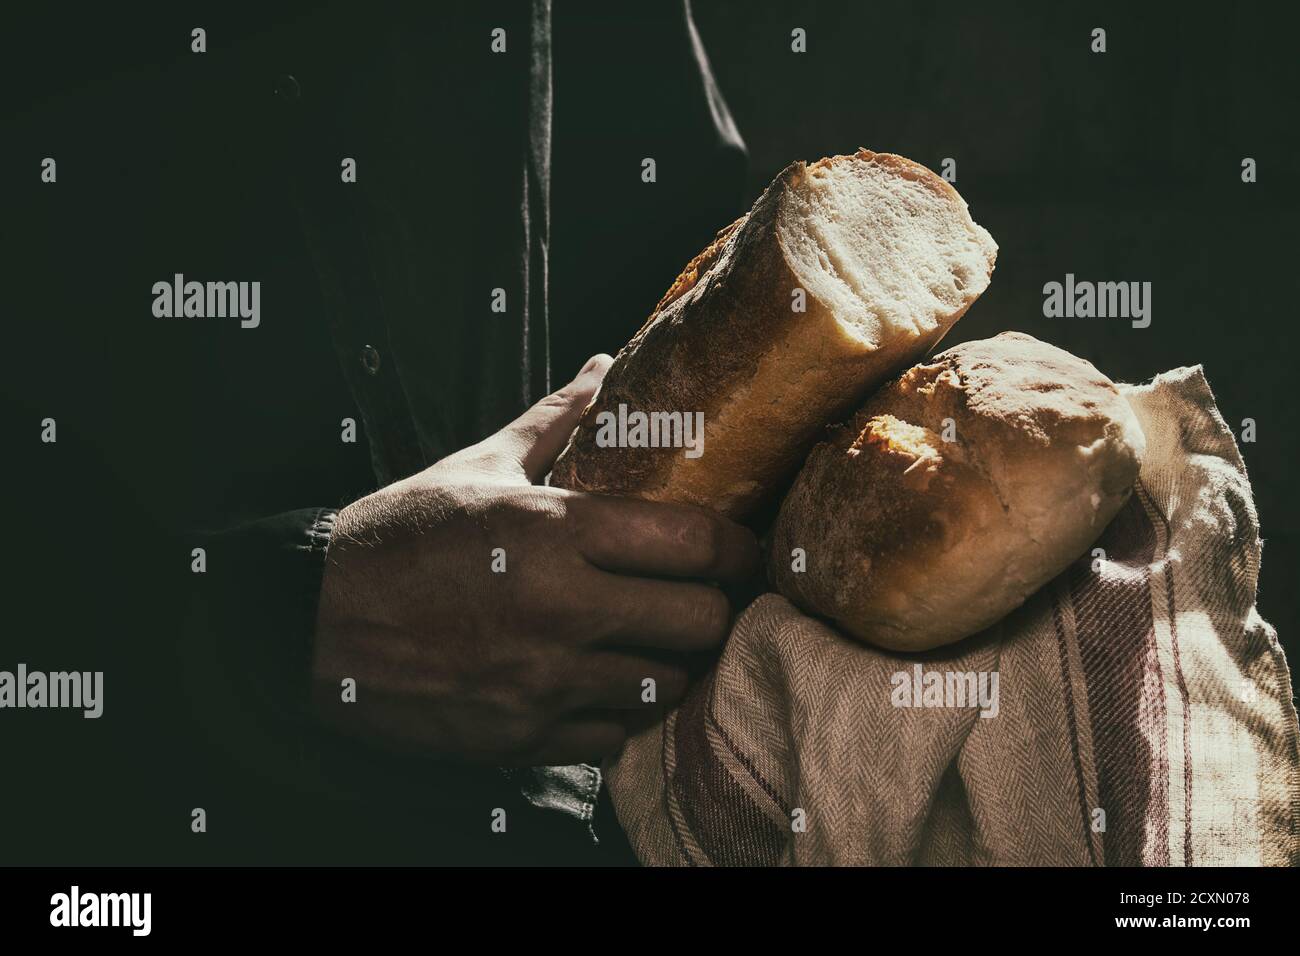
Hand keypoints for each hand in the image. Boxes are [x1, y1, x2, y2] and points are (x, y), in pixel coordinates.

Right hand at [311, 355, 759, 764]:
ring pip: (665, 685)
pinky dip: (619, 711)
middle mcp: (562, 609)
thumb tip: (601, 366)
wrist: (311, 623)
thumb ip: (554, 422)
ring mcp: (544, 681)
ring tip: (653, 641)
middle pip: (700, 622)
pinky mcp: (521, 736)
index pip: (697, 544)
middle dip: (713, 608)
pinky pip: (613, 735)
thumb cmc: (400, 536)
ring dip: (670, 662)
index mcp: (556, 531)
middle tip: (700, 597)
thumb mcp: (477, 467)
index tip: (738, 549)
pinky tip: (603, 684)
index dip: (737, 548)